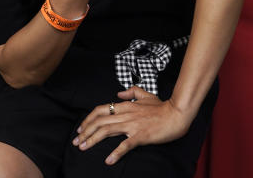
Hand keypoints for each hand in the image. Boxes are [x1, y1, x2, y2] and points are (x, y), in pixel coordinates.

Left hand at [73, 87, 191, 164]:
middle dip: (85, 132)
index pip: (101, 110)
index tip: (81, 128)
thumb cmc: (163, 107)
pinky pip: (125, 145)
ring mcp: (132, 125)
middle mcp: (126, 114)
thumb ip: (132, 91)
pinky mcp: (141, 135)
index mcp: (126, 106)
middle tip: (76, 141)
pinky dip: (116, 153)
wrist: (177, 114)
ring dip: (93, 140)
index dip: (88, 119)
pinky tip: (108, 161)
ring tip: (83, 148)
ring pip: (107, 131)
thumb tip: (118, 92)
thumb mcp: (146, 95)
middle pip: (99, 121)